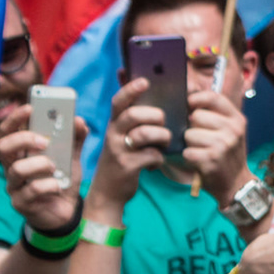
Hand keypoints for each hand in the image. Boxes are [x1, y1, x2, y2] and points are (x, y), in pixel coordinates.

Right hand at [0, 106, 85, 231]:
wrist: (67, 212)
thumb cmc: (62, 180)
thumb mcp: (72, 157)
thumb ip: (75, 139)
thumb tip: (79, 120)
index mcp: (22, 152)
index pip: (10, 130)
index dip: (17, 118)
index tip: (31, 108)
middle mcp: (13, 166)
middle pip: (3, 146)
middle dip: (24, 139)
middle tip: (45, 141)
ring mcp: (15, 185)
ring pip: (15, 169)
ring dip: (39, 164)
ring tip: (55, 167)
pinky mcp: (21, 203)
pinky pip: (31, 191)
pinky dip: (49, 185)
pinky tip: (58, 186)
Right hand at [88, 78, 167, 214]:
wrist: (109, 191)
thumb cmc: (122, 158)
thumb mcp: (121, 137)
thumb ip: (130, 118)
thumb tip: (141, 91)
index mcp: (114, 124)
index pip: (118, 101)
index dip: (130, 89)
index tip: (145, 81)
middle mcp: (113, 134)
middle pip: (133, 115)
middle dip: (154, 115)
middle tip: (163, 121)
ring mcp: (119, 150)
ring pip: (144, 134)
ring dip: (162, 136)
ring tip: (165, 141)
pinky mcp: (127, 167)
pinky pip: (151, 156)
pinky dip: (160, 158)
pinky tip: (156, 162)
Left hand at [184, 87, 248, 197]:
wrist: (236, 183)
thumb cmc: (226, 154)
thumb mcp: (229, 131)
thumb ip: (214, 113)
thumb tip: (188, 93)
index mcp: (237, 119)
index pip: (213, 97)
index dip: (196, 99)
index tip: (189, 106)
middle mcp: (233, 130)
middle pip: (197, 115)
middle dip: (192, 127)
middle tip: (200, 138)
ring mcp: (224, 145)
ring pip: (190, 134)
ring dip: (190, 144)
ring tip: (201, 151)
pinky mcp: (212, 159)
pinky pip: (188, 151)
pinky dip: (189, 157)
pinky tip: (199, 161)